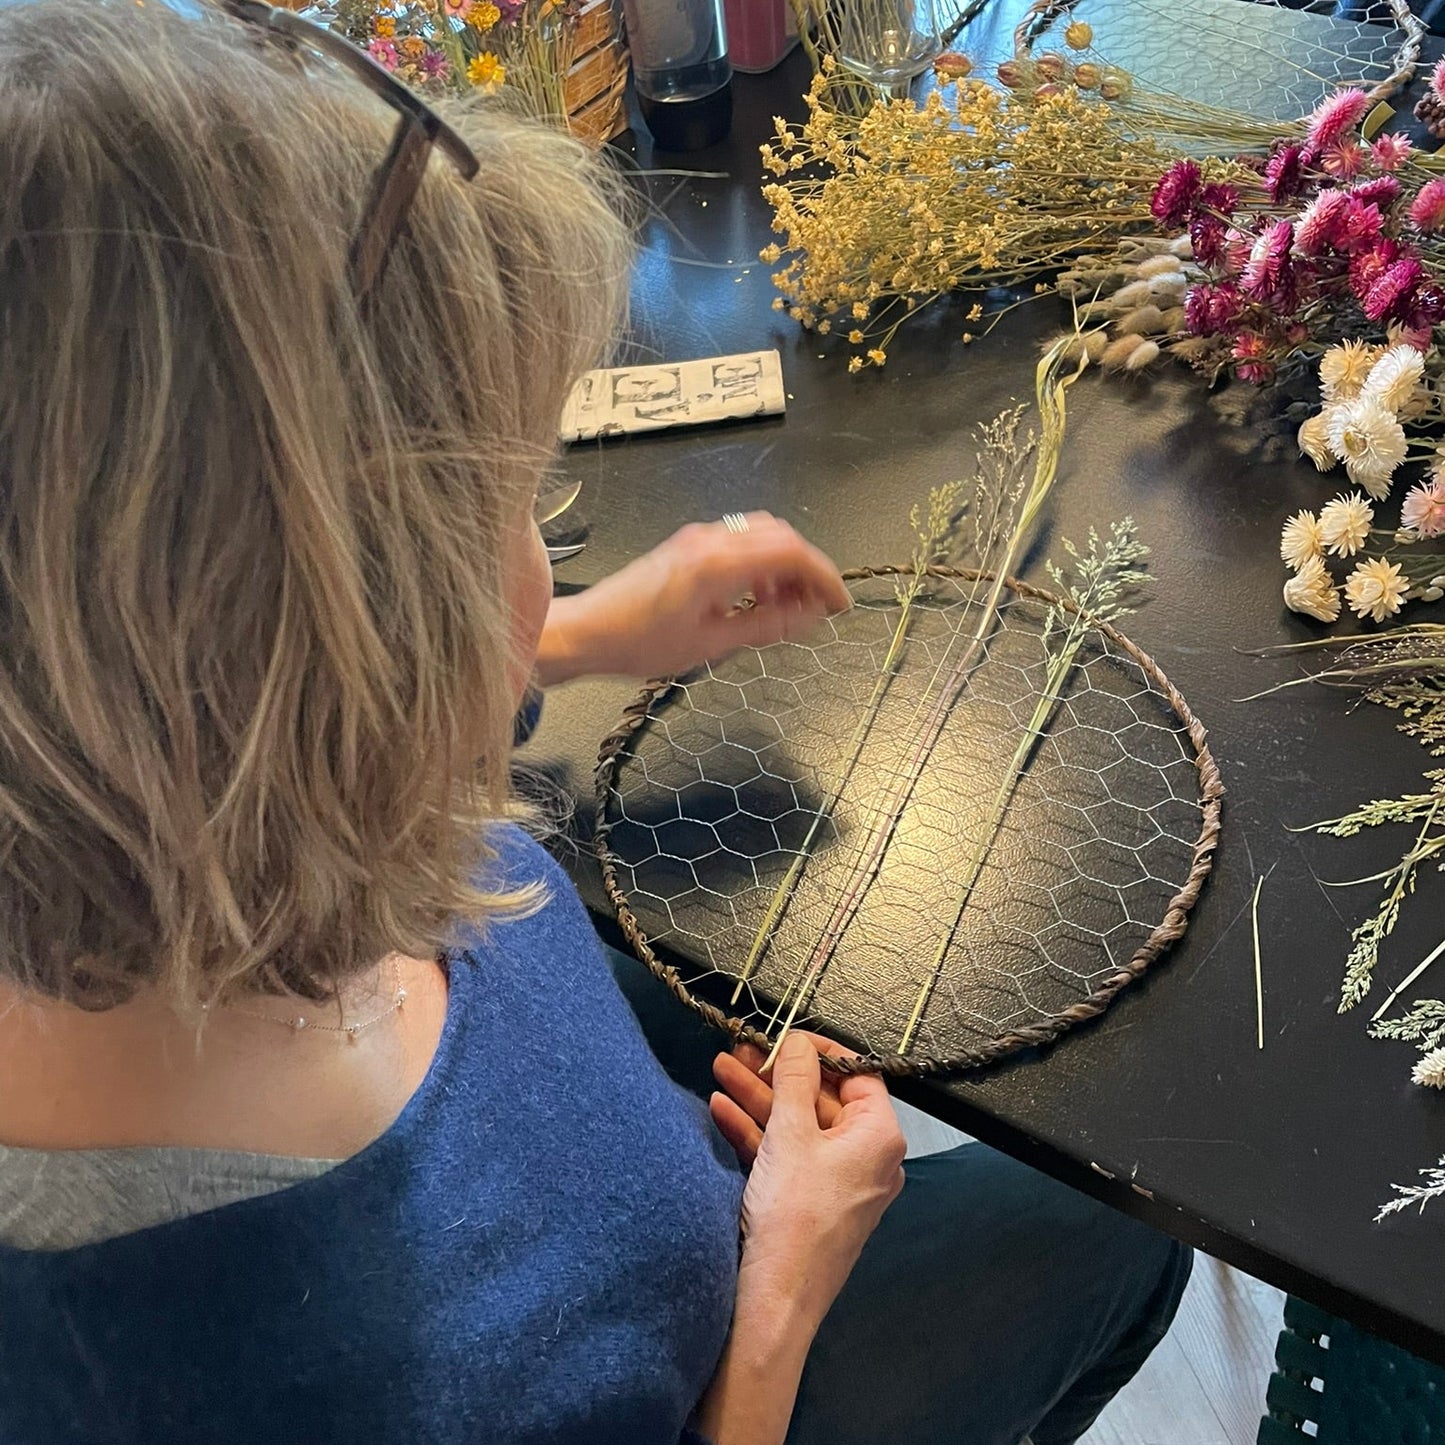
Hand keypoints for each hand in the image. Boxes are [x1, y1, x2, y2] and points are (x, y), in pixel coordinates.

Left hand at [534, 514, 849, 685]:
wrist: (588, 632)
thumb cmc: (640, 642)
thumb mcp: (711, 644)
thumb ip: (765, 626)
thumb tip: (807, 616)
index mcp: (718, 562)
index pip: (792, 552)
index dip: (824, 576)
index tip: (839, 603)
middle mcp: (710, 539)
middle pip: (781, 535)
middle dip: (807, 569)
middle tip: (817, 607)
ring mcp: (697, 538)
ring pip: (761, 535)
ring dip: (783, 566)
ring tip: (788, 608)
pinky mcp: (688, 545)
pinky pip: (738, 542)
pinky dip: (760, 565)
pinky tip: (757, 599)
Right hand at [711, 1034, 905, 1331]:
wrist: (775, 1299)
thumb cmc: (794, 1219)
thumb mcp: (791, 1134)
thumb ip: (794, 1079)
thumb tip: (799, 1041)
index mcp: (879, 1137)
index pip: (857, 1076)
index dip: (820, 1051)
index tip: (786, 1037)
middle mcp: (866, 1158)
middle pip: (821, 1099)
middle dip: (776, 1074)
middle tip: (741, 1050)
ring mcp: (838, 1181)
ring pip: (798, 1126)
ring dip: (758, 1098)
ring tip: (720, 1069)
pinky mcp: (810, 1201)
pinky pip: (787, 1155)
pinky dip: (757, 1132)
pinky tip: (721, 1109)